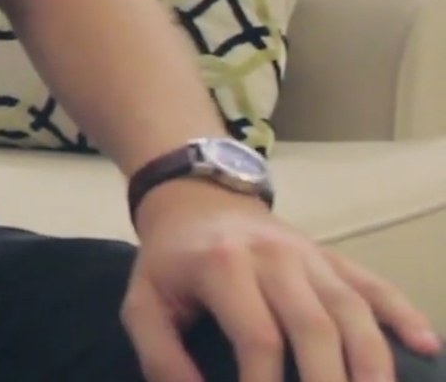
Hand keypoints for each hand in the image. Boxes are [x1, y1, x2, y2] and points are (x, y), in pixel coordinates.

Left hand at [122, 182, 440, 381]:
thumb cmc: (170, 263)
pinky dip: (404, 314)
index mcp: (223, 267)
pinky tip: (426, 345)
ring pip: (353, 310)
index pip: (258, 337)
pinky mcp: (336, 259)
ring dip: (373, 361)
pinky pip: (376, 285)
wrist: (198, 200)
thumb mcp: (143, 304)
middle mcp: (276, 258)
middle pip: (316, 327)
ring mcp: (313, 257)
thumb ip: (162, 356)